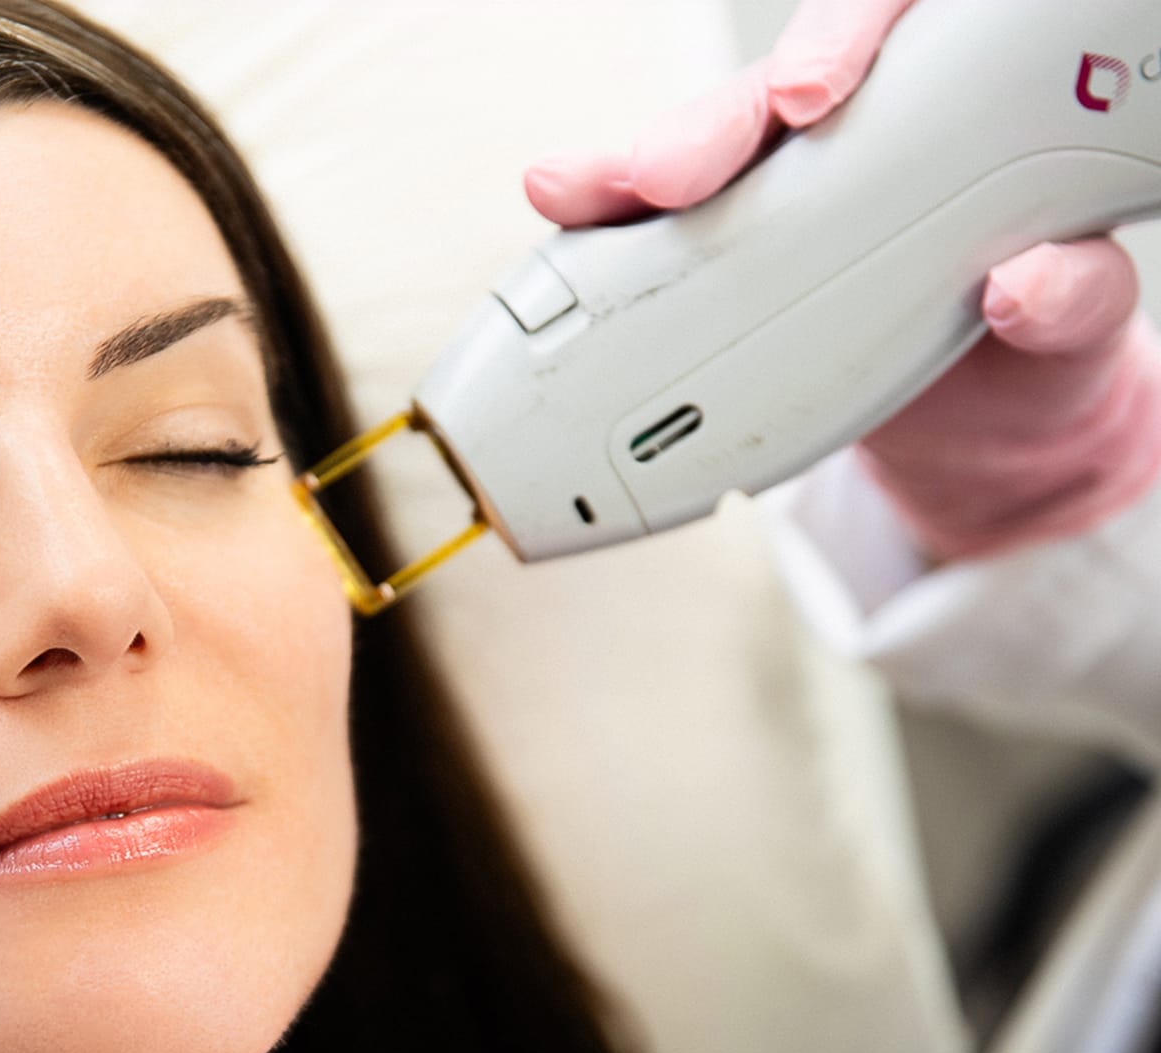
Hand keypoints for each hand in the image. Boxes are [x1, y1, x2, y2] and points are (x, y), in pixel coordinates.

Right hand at [523, 0, 1160, 561]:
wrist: (981, 428)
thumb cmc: (1031, 344)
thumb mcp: (1073, 325)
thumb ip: (1074, 300)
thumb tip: (1028, 284)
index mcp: (956, 111)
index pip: (897, 29)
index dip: (843, 41)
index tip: (811, 95)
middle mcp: (858, 132)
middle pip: (772, 90)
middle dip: (712, 122)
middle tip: (672, 170)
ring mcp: (782, 193)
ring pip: (700, 152)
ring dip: (627, 171)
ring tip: (571, 191)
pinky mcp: (723, 255)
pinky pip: (652, 229)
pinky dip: (600, 231)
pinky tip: (562, 228)